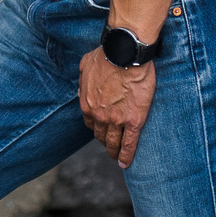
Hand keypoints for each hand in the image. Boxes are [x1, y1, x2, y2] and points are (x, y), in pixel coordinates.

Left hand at [79, 48, 157, 166]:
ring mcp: (116, 120)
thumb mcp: (85, 66)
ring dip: (113, 151)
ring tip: (116, 158)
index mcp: (87, 104)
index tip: (101, 130)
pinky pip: (129, 143)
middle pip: (100, 135)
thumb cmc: (106, 56)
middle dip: (104, 141)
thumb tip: (81, 88)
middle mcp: (99, 116)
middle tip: (109, 145)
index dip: (96, 127)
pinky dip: (127, 155)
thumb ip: (83, 80)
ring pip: (113, 142)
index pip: (90, 122)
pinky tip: (126, 163)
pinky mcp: (134, 120)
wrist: (125, 54)